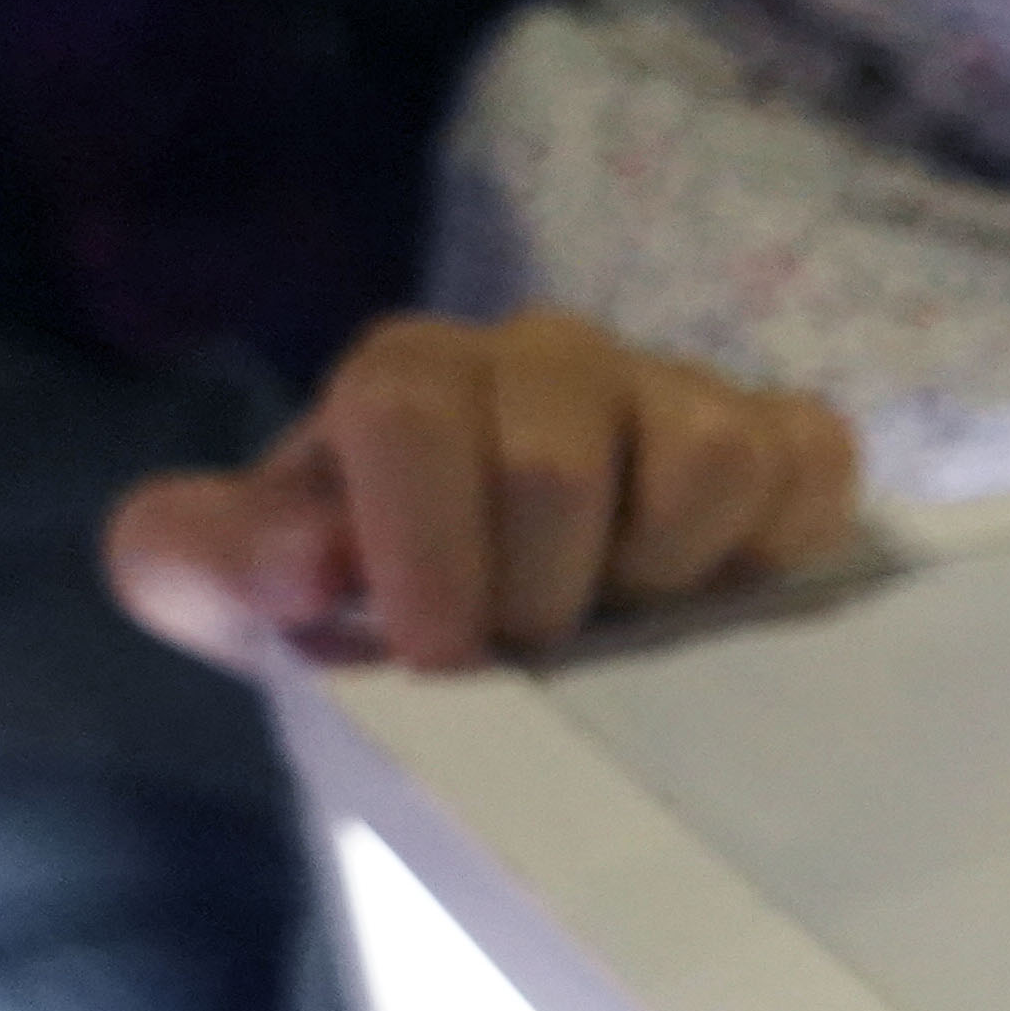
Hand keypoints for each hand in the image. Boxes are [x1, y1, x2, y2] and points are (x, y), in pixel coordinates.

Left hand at [105, 311, 858, 675]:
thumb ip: (199, 558)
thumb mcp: (238, 588)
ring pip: (705, 451)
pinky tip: (718, 593)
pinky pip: (810, 462)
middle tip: (529, 648)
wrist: (495, 601)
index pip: (408, 410)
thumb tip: (309, 564)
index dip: (420, 546)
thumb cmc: (371, 594)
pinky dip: (777, 540)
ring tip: (624, 620)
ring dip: (661, 572)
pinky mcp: (783, 436)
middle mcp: (548, 356)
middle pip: (554, 453)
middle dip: (537, 588)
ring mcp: (677, 389)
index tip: (434, 654)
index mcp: (413, 376)